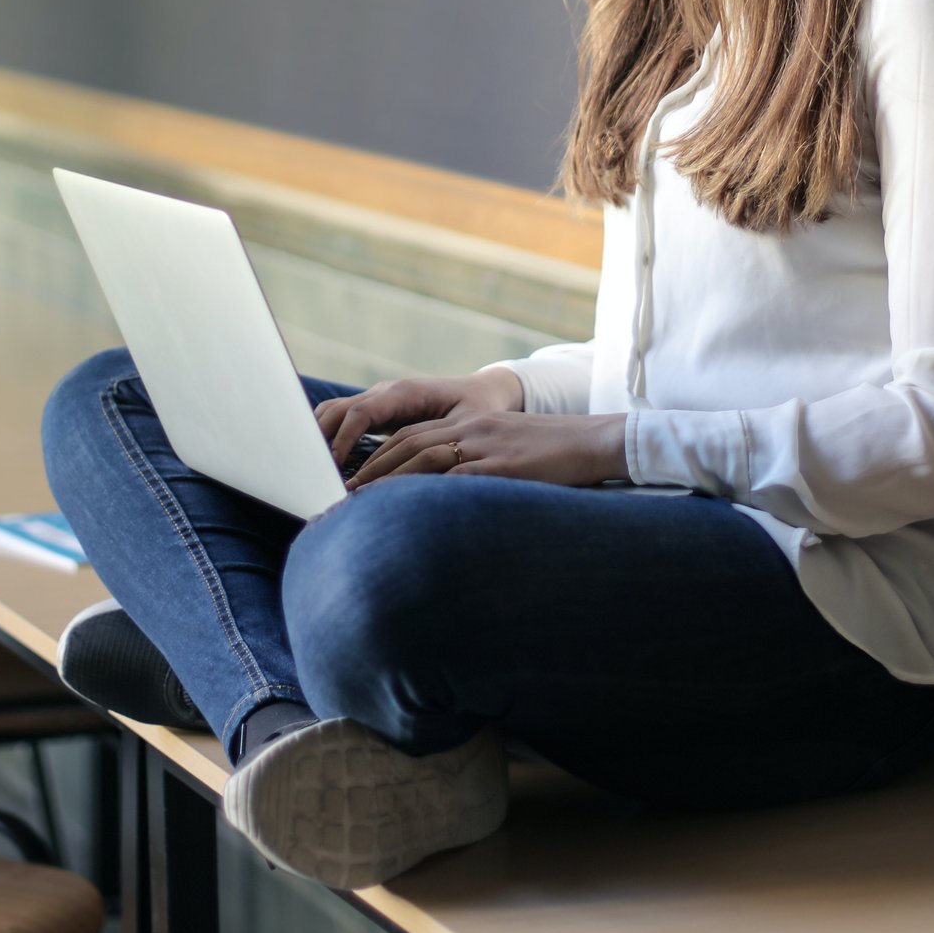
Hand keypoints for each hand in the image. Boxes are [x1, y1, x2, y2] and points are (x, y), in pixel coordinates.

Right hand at [315, 368, 524, 468]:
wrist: (484, 391)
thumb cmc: (480, 409)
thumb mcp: (470, 425)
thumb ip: (447, 445)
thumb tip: (425, 476)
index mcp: (406, 392)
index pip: (361, 412)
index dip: (343, 439)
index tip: (333, 467)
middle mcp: (386, 393)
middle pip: (337, 410)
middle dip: (319, 440)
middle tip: (312, 475)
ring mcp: (378, 400)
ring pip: (334, 412)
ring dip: (320, 439)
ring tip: (313, 474)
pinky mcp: (376, 412)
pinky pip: (342, 420)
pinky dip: (328, 438)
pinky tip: (327, 467)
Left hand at [345, 412, 627, 490]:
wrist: (597, 442)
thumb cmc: (556, 457)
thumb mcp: (509, 456)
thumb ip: (476, 470)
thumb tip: (444, 501)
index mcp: (470, 424)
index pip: (410, 436)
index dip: (376, 457)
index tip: (349, 480)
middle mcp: (471, 429)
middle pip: (406, 444)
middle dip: (368, 470)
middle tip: (337, 495)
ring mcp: (485, 445)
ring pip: (420, 457)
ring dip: (383, 480)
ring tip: (355, 503)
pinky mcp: (501, 465)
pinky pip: (453, 477)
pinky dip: (422, 492)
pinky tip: (402, 508)